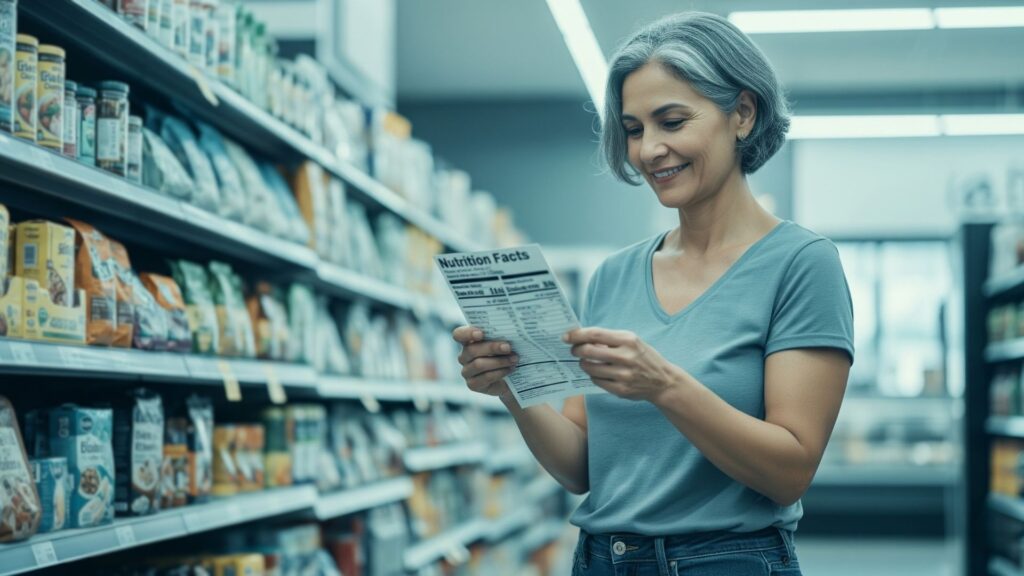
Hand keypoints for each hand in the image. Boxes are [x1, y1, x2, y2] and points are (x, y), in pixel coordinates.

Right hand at [452, 325, 517, 399]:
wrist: (511, 378)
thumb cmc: (506, 355)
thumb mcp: (503, 343)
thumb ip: (501, 336)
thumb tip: (509, 331)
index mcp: (468, 341)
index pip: (458, 335)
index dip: (467, 333)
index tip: (481, 334)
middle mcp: (464, 356)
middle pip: (471, 350)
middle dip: (491, 347)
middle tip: (508, 347)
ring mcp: (466, 371)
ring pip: (478, 364)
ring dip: (499, 361)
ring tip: (514, 359)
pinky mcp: (472, 384)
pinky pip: (485, 377)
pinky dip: (500, 372)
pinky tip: (509, 369)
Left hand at [565, 327, 683, 402]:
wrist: (664, 381)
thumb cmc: (643, 357)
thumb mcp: (632, 341)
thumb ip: (609, 339)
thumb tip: (581, 337)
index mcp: (628, 340)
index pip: (595, 334)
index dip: (577, 335)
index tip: (566, 336)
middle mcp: (626, 357)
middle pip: (588, 351)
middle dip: (576, 350)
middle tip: (574, 350)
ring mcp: (623, 375)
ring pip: (590, 368)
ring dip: (583, 364)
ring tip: (586, 362)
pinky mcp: (621, 389)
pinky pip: (596, 381)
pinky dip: (593, 376)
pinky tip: (598, 373)